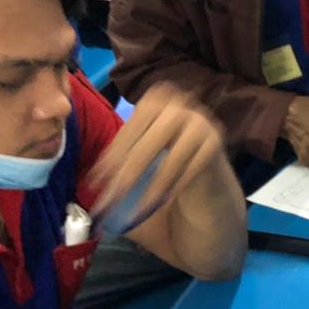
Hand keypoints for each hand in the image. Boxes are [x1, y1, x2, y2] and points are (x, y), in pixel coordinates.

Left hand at [89, 83, 224, 222]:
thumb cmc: (164, 168)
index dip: (111, 158)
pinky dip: (175, 187)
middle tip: (112, 200)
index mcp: (156, 98)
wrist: (207, 184)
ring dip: (153, 186)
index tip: (94, 183)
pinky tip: (162, 203)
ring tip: (138, 210)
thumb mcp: (138, 156)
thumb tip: (91, 179)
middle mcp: (180, 104)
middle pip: (148, 143)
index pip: (130, 130)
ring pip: (172, 157)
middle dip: (128, 174)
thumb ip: (118, 160)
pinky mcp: (216, 145)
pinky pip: (193, 169)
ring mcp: (203, 123)